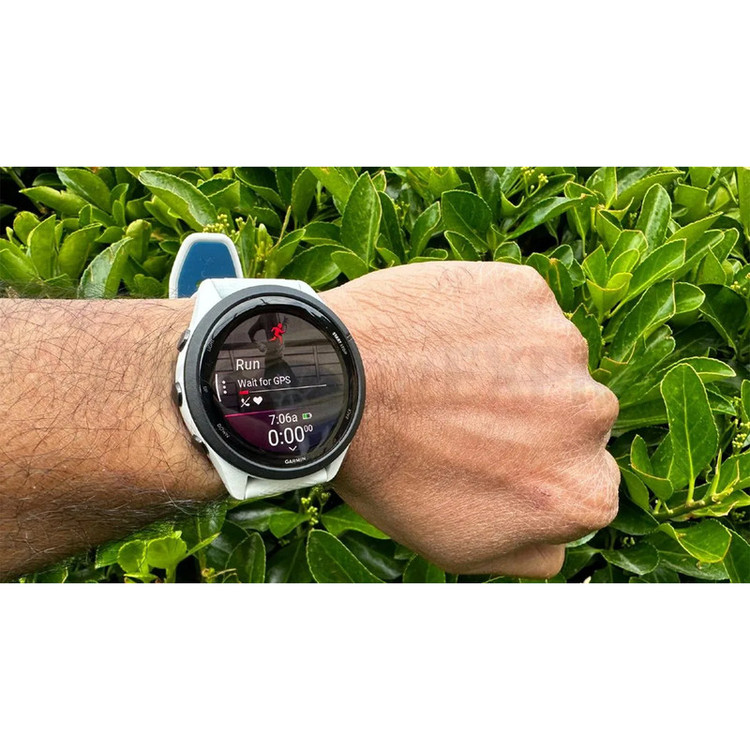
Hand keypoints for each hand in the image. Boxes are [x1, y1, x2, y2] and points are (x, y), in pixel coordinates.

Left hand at [323, 261, 619, 577]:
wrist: (335, 387)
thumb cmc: (388, 473)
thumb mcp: (460, 550)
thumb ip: (534, 553)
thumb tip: (561, 537)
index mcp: (584, 493)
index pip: (583, 481)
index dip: (532, 470)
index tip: (491, 460)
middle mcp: (592, 417)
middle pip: (573, 419)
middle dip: (532, 419)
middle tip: (464, 417)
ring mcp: (562, 347)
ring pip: (549, 362)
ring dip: (513, 368)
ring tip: (445, 378)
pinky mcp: (527, 293)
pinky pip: (518, 312)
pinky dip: (490, 322)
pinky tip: (442, 338)